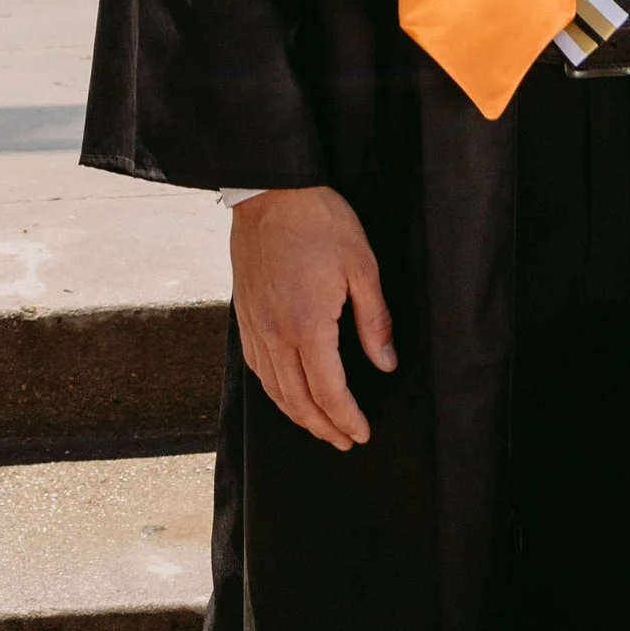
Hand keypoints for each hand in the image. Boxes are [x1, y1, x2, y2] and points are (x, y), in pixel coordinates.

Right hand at [229, 186, 396, 450]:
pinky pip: (256, 367)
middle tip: (345, 441)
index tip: (362, 433)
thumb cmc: (319, 221)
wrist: (269, 190)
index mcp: (307, 325)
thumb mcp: (361, 265)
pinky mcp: (243, 314)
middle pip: (298, 400)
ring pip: (273, 389)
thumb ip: (374, 320)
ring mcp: (254, 325)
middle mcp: (275, 333)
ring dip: (297, 415)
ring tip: (319, 427)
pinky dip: (273, 391)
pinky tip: (286, 393)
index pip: (329, 391)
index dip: (347, 418)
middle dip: (323, 427)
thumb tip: (386, 363)